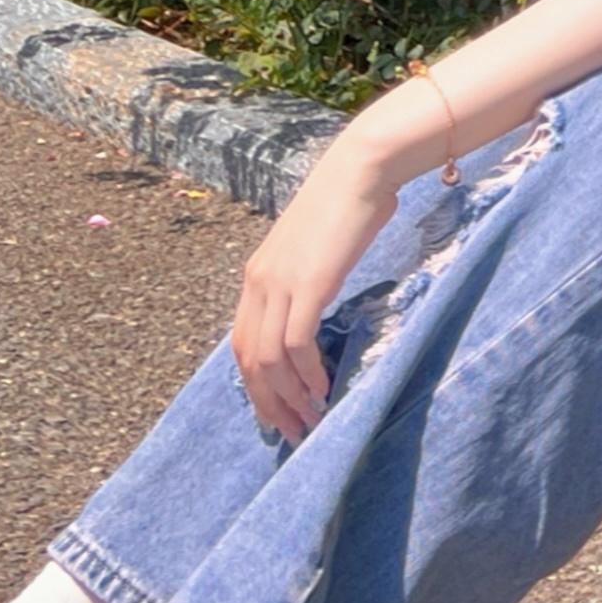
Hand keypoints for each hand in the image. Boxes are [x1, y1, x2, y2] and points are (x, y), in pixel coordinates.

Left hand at [229, 134, 402, 442]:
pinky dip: (307, 373)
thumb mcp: (312, 251)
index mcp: (257, 276)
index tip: (276, 415)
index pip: (242, 346)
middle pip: (249, 360)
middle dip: (268, 404)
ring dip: (289, 397)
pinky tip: (323, 388)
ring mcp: (280, 282)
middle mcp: (258, 282)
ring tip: (312, 420)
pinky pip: (297, 343)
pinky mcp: (308, 283)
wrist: (360, 169)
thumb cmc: (345, 206)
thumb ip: (303, 281)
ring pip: (270, 359)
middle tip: (291, 433)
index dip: (255, 387)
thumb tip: (310, 318)